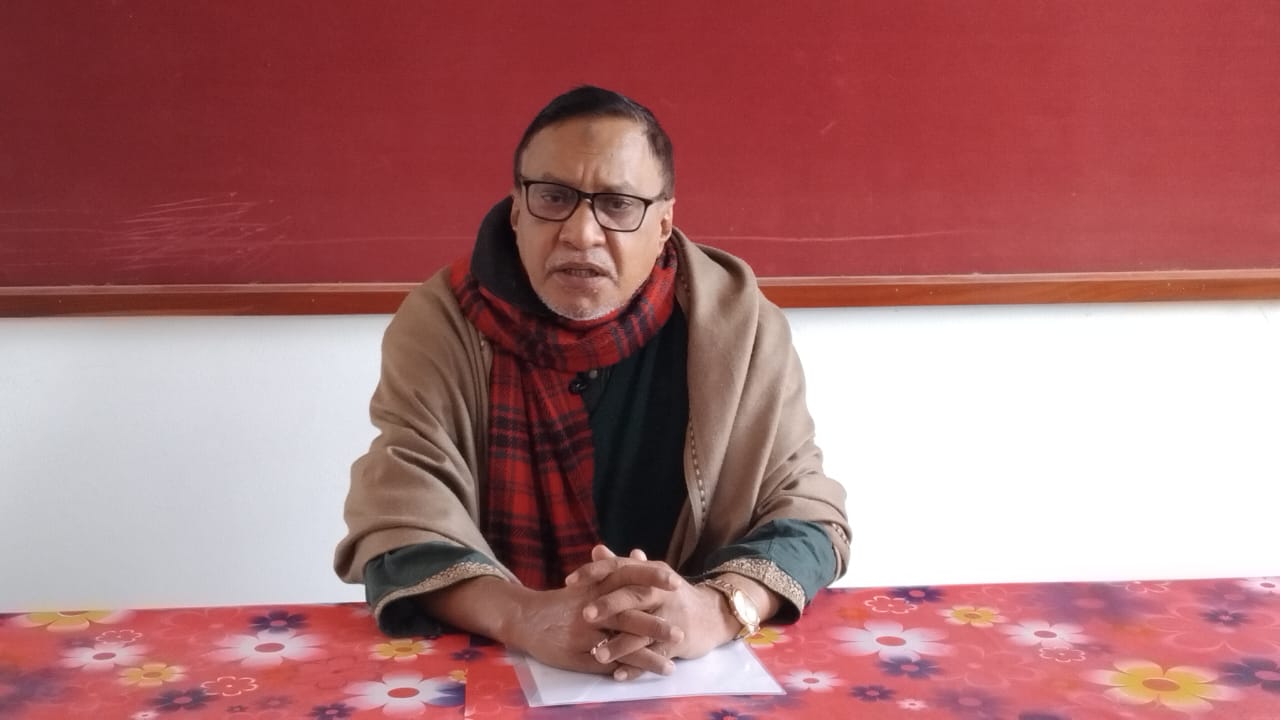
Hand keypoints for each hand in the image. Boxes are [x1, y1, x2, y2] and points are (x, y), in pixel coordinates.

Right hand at [498, 576, 679, 675]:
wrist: (526, 617)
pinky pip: (606, 662)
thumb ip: (614, 570)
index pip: (628, 577)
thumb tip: (640, 555)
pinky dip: (624, 669)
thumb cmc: (563, 600)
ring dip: (646, 654)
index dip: (652, 580)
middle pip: (628, 614)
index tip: (677, 583)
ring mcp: (586, 633)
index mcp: (596, 586)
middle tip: (681, 632)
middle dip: (655, 625)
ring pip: (620, 643)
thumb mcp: (588, 581)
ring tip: (670, 665)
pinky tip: (642, 677)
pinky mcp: (579, 653)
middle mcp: (592, 608)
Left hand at [566, 545, 737, 679]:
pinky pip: (654, 656)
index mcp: (651, 573)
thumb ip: (622, 566)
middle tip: (585, 615)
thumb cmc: (672, 595)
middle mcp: (662, 593)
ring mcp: (671, 618)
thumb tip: (597, 550)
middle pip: (634, 596)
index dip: (595, 573)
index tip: (570, 582)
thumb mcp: (650, 576)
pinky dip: (637, 667)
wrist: (712, 614)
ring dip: (619, 644)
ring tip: (597, 654)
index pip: (621, 567)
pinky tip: (618, 675)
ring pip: (642, 631)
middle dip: (609, 605)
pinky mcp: (678, 642)